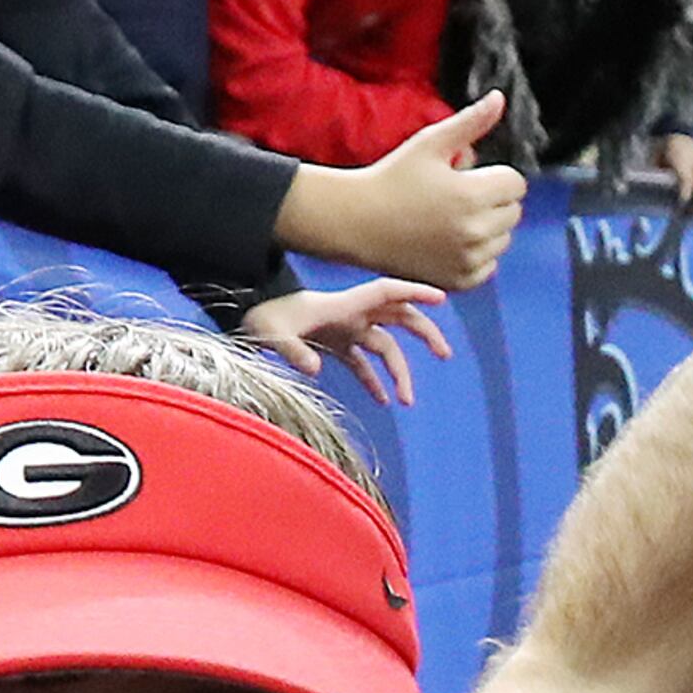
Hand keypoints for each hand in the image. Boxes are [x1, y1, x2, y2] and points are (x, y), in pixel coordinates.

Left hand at [240, 280, 453, 403]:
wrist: (247, 313)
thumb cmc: (261, 316)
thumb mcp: (272, 333)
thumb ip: (293, 351)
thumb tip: (315, 369)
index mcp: (344, 305)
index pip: (387, 293)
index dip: (415, 292)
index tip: (441, 299)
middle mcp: (351, 315)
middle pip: (399, 319)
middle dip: (424, 334)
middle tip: (444, 354)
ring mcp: (346, 330)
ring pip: (385, 347)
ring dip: (399, 371)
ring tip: (407, 400)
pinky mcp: (335, 346)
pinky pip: (363, 363)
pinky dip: (373, 380)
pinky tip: (382, 401)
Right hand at [275, 93, 527, 289]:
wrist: (356, 222)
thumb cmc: (392, 178)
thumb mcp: (430, 144)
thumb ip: (471, 123)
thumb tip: (499, 98)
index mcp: (472, 195)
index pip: (516, 184)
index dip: (494, 176)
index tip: (466, 176)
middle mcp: (474, 232)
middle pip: (513, 212)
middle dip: (492, 200)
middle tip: (455, 196)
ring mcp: (466, 260)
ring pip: (502, 240)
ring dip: (487, 229)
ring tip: (449, 219)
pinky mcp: (457, 281)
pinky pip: (488, 267)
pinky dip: (476, 256)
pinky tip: (447, 242)